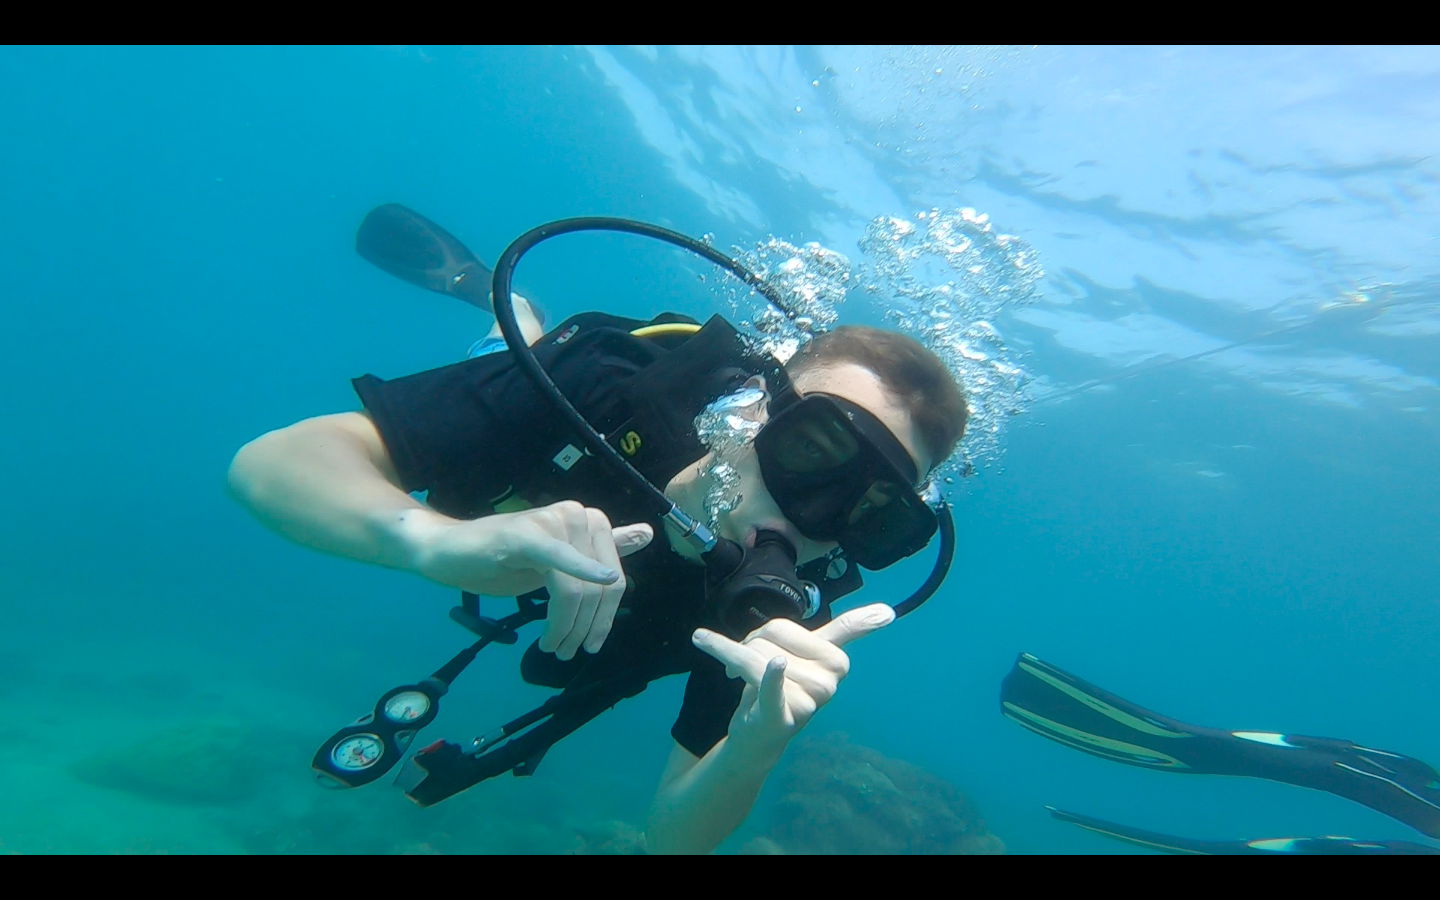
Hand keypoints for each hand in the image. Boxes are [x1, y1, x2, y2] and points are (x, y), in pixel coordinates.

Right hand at [411, 500, 651, 659]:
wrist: (446, 550)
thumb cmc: (501, 559)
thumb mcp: (559, 562)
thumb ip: (602, 549)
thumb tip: (649, 532)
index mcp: (591, 522)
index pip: (615, 581)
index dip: (605, 619)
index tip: (591, 644)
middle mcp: (579, 515)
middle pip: (600, 589)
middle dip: (584, 628)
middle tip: (563, 651)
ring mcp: (554, 521)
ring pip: (577, 590)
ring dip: (566, 626)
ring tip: (551, 646)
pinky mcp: (528, 534)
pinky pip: (559, 561)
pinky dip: (577, 575)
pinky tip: (581, 596)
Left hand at [691, 603, 894, 757]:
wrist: (757, 736)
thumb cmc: (783, 687)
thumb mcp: (811, 653)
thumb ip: (848, 630)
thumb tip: (889, 611)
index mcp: (837, 662)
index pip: (788, 629)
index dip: (770, 634)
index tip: (810, 630)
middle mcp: (828, 682)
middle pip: (770, 635)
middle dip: (750, 644)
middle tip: (752, 666)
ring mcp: (809, 701)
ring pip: (757, 655)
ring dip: (737, 660)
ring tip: (741, 676)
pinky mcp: (784, 716)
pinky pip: (775, 688)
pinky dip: (772, 678)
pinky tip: (778, 666)